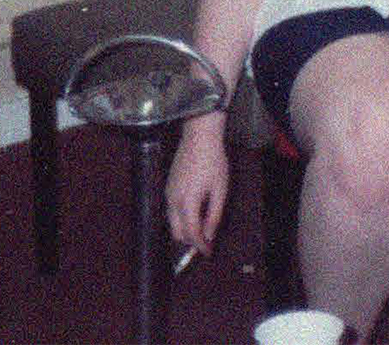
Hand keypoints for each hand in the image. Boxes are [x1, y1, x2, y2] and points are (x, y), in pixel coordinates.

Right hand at [164, 117, 228, 255]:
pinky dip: (181, 218)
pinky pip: (171, 211)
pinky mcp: (168, 187)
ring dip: (185, 230)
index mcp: (187, 202)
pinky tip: (194, 213)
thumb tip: (210, 235)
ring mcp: (168, 193)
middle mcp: (173, 200)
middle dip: (190, 241)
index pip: (191, 233)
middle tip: (206, 242)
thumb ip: (214, 215)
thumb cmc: (213, 161)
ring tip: (202, 227)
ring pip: (172, 223)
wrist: (199, 137)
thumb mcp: (220, 189)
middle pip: (177, 233)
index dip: (200, 246)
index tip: (208, 252)